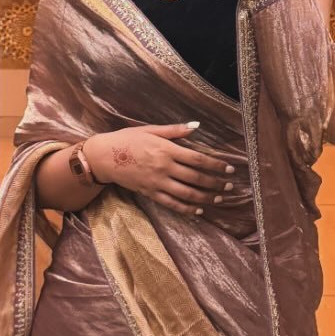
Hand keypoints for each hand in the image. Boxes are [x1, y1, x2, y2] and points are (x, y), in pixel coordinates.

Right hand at [84, 123, 235, 216]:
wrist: (104, 157)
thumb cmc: (127, 139)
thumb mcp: (151, 130)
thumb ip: (174, 130)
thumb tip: (196, 126)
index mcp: (166, 150)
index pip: (198, 159)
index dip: (216, 165)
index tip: (229, 169)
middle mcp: (164, 168)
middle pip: (196, 178)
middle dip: (216, 183)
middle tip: (230, 186)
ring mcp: (157, 182)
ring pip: (187, 193)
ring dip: (206, 197)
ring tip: (220, 198)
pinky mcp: (150, 193)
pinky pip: (172, 204)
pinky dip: (187, 208)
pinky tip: (199, 210)